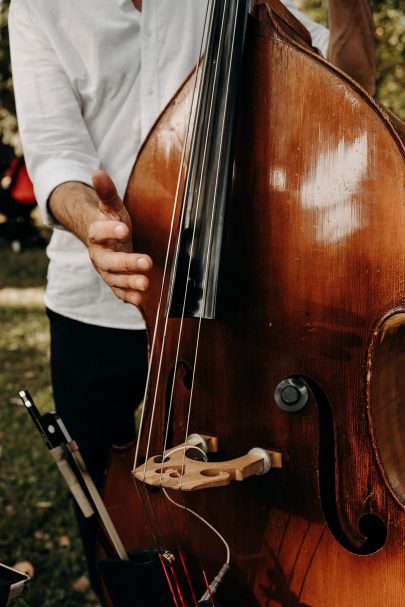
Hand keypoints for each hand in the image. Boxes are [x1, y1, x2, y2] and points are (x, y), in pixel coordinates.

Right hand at [88, 170, 152, 305]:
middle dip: (127, 263)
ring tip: (146, 284)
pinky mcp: (114, 281)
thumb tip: (97, 172)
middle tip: (146, 262)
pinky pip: (119, 291)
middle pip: (108, 261)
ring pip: (114, 279)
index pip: (98, 232)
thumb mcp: (111, 205)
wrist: (103, 239)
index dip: (110, 230)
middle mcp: (98, 255)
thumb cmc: (110, 220)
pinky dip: (128, 296)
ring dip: (130, 282)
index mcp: (96, 234)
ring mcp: (106, 270)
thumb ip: (107, 192)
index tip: (125, 228)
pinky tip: (141, 300)